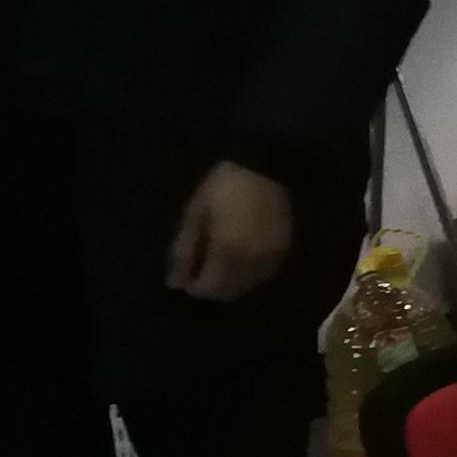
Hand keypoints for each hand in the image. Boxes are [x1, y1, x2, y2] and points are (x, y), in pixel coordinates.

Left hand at [165, 161, 295, 302]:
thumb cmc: (223, 186)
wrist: (265, 164)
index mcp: (227, 252)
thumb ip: (184, 251)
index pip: (207, 289)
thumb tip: (174, 284)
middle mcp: (252, 263)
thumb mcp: (195, 213)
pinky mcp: (283, 251)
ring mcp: (271, 258)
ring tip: (217, 263)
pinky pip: (261, 275)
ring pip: (245, 286)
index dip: (192, 286)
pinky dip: (246, 274)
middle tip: (199, 269)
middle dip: (210, 287)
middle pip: (227, 293)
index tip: (184, 274)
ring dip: (228, 283)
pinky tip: (238, 257)